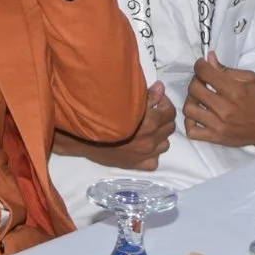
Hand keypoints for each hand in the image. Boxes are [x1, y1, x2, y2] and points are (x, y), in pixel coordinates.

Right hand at [56, 81, 174, 168]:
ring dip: (159, 137)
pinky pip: (154, 161)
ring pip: (164, 145)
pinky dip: (152, 154)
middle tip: (153, 114)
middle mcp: (150, 141)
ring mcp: (145, 155)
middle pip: (169, 129)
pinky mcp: (136, 166)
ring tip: (148, 131)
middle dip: (164, 119)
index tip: (157, 100)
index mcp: (150, 123)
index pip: (170, 113)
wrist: (83, 137)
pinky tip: (143, 147)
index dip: (165, 104)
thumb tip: (161, 88)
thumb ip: (148, 96)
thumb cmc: (102, 115)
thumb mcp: (126, 101)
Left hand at [183, 54, 254, 148]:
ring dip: (192, 100)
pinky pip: (192, 132)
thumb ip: (228, 70)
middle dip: (196, 80)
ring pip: (189, 109)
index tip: (202, 65)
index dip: (200, 65)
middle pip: (194, 89)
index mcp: (234, 91)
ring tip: (200, 99)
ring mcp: (218, 125)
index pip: (205, 73)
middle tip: (202, 80)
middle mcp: (224, 108)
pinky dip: (190, 123)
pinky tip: (198, 116)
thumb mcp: (252, 80)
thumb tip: (210, 59)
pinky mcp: (216, 138)